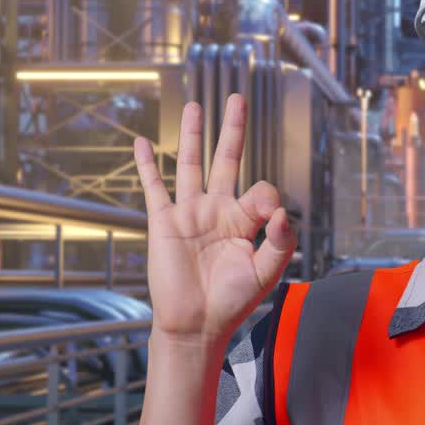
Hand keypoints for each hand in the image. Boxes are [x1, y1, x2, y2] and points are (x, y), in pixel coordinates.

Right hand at [132, 93, 295, 348]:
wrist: (196, 325)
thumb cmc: (233, 301)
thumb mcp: (267, 271)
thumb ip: (281, 241)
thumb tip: (283, 210)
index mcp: (245, 220)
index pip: (261, 189)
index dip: (268, 196)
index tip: (271, 216)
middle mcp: (218, 210)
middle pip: (227, 159)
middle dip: (232, 129)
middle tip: (238, 98)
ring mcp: (190, 213)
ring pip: (191, 164)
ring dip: (193, 135)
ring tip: (195, 105)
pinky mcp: (164, 222)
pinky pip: (154, 188)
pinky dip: (147, 165)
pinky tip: (142, 142)